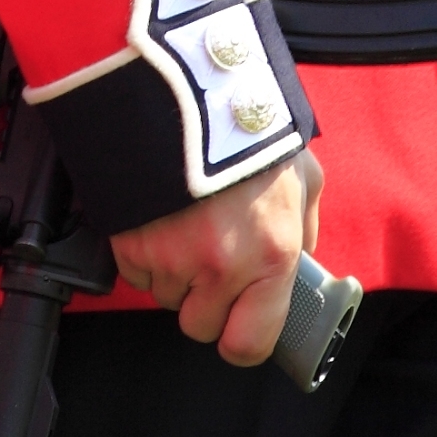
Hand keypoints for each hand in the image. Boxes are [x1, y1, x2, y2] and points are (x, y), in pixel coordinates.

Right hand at [114, 152, 320, 365]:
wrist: (189, 93)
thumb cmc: (251, 133)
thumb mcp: (303, 176)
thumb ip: (305, 226)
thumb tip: (304, 261)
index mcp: (272, 256)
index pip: (249, 343)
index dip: (240, 342)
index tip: (237, 331)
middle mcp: (222, 266)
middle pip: (198, 326)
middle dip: (203, 303)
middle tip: (209, 264)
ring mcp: (171, 257)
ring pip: (164, 297)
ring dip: (173, 275)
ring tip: (185, 228)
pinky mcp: (130, 243)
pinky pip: (135, 273)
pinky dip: (143, 255)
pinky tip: (159, 220)